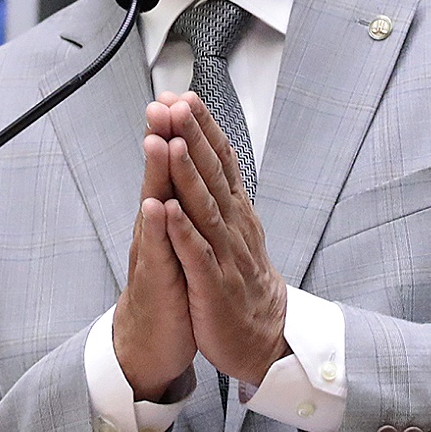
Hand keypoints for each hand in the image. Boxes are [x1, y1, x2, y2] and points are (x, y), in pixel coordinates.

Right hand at [111, 118, 195, 400]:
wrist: (153, 339)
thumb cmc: (170, 286)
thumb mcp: (179, 237)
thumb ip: (180, 200)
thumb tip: (188, 163)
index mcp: (169, 215)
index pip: (173, 167)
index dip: (178, 134)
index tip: (181, 97)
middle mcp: (156, 227)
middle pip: (160, 175)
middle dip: (162, 138)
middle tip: (163, 103)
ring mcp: (152, 251)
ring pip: (154, 205)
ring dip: (156, 173)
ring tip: (158, 141)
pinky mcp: (155, 281)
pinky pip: (155, 251)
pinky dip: (155, 229)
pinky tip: (154, 207)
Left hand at [151, 92, 289, 384]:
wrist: (262, 334)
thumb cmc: (241, 278)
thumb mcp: (236, 226)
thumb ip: (221, 189)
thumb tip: (210, 146)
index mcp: (234, 210)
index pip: (219, 160)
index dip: (202, 128)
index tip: (184, 96)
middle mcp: (232, 225)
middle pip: (212, 174)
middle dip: (193, 137)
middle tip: (177, 104)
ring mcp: (224, 254)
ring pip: (205, 208)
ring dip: (188, 175)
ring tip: (173, 144)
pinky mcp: (213, 285)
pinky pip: (197, 255)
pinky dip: (183, 232)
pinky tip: (169, 210)